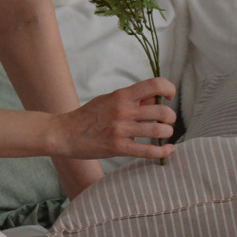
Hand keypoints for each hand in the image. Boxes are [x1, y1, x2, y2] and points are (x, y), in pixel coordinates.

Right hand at [46, 79, 177, 161]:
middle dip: (170, 117)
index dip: (168, 89)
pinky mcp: (118, 147)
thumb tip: (155, 100)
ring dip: (167, 133)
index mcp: (122, 95)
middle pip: (162, 111)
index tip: (169, 97)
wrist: (65, 133)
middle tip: (167, 121)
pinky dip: (163, 152)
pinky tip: (168, 150)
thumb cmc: (88, 116)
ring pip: (158, 131)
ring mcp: (121, 129)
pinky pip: (148, 150)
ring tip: (164, 134)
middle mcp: (123, 110)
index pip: (155, 85)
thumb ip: (131, 99)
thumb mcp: (109, 99)